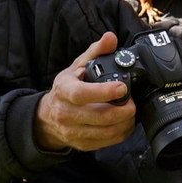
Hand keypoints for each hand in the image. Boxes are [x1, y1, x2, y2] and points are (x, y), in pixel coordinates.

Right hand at [33, 32, 135, 151]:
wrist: (48, 117)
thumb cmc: (67, 88)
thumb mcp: (76, 67)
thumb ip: (96, 52)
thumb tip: (111, 38)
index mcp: (64, 91)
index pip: (82, 94)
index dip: (104, 92)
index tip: (122, 87)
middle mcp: (66, 113)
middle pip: (99, 116)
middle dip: (123, 110)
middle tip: (133, 103)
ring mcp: (73, 131)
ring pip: (106, 132)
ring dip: (125, 123)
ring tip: (131, 112)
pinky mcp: (82, 144)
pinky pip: (107, 142)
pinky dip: (122, 133)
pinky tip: (125, 123)